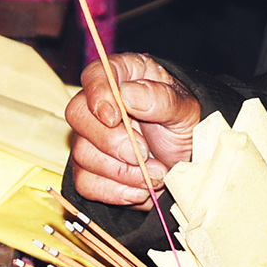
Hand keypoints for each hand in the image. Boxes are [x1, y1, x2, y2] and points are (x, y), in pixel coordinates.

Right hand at [65, 53, 201, 207]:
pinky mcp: (91, 170)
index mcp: (124, 77)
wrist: (188, 165)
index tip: (114, 117)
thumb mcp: (185, 110)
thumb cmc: (184, 127)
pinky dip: (115, 191)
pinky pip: (86, 183)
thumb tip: (127, 94)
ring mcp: (91, 139)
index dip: (98, 94)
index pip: (95, 74)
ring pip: (82, 154)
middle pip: (78, 115)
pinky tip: (140, 189)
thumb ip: (161, 99)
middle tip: (143, 153)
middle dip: (111, 141)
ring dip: (121, 171)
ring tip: (155, 173)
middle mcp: (101, 105)